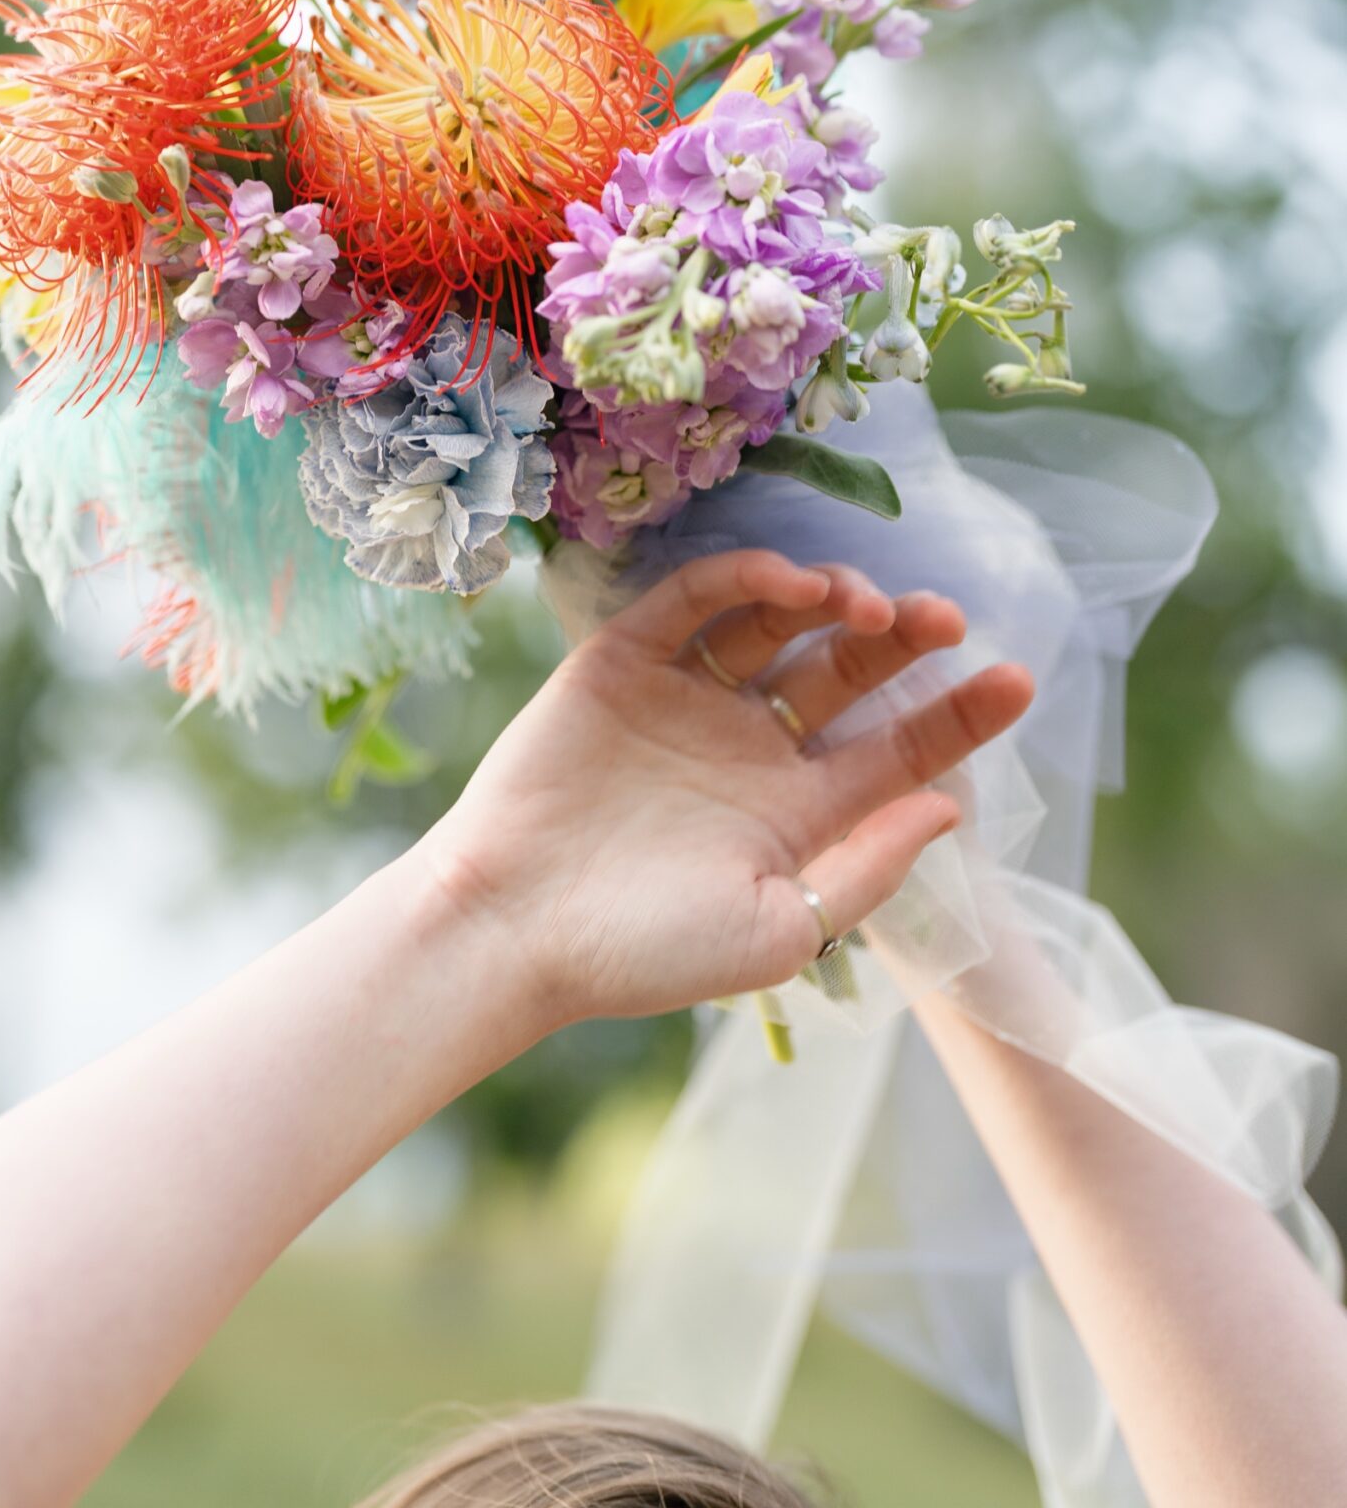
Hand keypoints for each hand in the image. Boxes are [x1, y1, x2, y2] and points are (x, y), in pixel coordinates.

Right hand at [419, 546, 1031, 1029]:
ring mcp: (689, 698)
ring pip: (780, 624)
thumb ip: (867, 868)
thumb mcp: (781, 930)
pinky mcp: (625, 662)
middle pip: (849, 672)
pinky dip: (745, 579)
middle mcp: (752, 745)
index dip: (961, 716)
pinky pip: (695, 601)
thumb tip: (951, 807)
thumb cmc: (644, 954)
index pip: (900, 749)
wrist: (514, 928)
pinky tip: (792, 585)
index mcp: (799, 812)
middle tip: (944, 618)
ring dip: (833, 601)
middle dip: (904, 639)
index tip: (1020, 680)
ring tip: (867, 608)